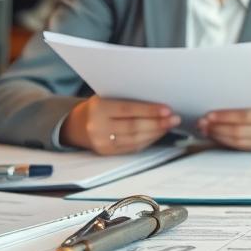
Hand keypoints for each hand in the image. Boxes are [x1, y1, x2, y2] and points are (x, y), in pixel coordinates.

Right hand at [61, 96, 180, 154]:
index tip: (167, 109)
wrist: (76, 125)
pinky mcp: (107, 153)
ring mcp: (102, 143)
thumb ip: (127, 99)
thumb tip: (156, 102)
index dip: (149, 110)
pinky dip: (148, 141)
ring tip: (169, 125)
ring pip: (135, 139)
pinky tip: (158, 134)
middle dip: (157, 123)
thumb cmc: (97, 107)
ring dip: (156, 133)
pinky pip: (132, 148)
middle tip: (174, 119)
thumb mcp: (106, 97)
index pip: (128, 110)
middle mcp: (98, 127)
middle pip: (133, 127)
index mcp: (98, 109)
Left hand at [199, 102, 250, 151]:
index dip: (224, 116)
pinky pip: (238, 147)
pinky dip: (224, 141)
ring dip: (217, 135)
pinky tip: (215, 136)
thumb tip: (216, 105)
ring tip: (206, 129)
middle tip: (202, 123)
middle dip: (217, 127)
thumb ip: (242, 103)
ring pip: (236, 141)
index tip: (208, 115)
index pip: (244, 116)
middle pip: (238, 131)